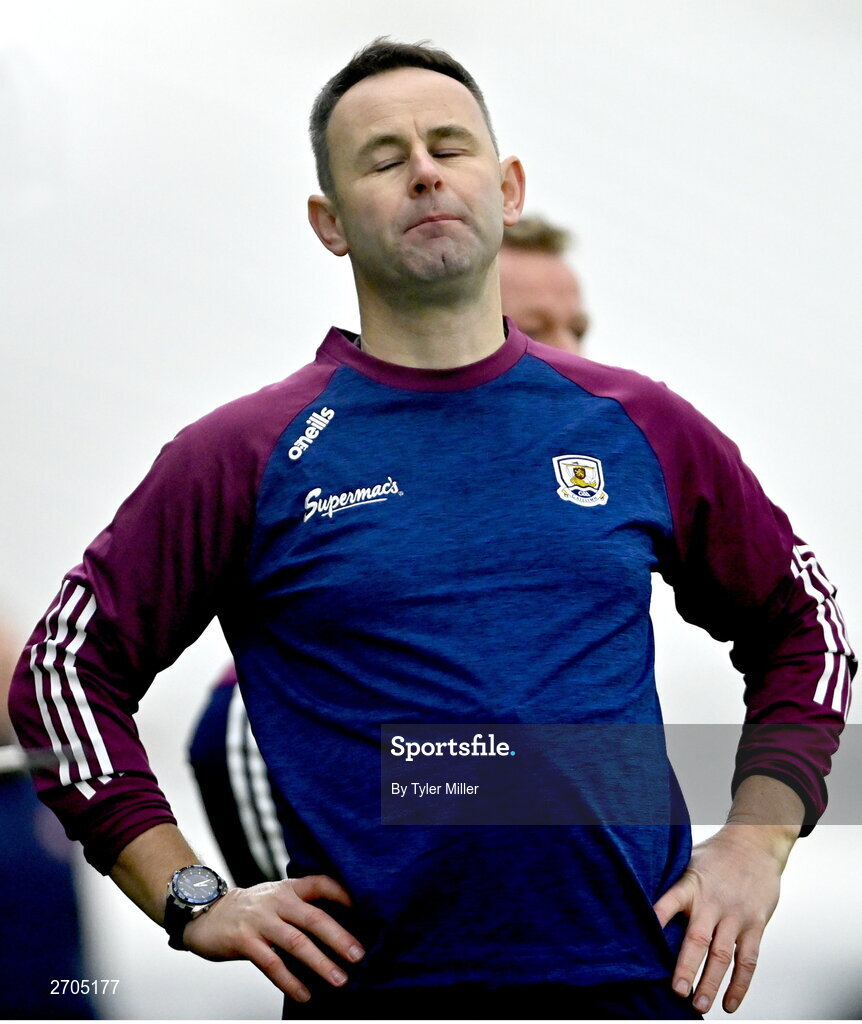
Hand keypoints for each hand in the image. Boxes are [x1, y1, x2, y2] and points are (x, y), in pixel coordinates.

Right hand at [183, 875, 364, 1002]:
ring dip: (320, 963)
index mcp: (289, 888)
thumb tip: (339, 927)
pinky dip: (290, 981)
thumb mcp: (277, 898)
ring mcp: (260, 921)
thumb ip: (302, 906)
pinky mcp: (244, 941)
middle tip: (359, 955)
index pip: (321, 884)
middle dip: (339, 938)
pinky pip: (271, 964)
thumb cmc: (251, 908)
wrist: (207, 913)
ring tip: (339, 979)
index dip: (344, 894)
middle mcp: (277, 901)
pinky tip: (304, 993)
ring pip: (296, 943)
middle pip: (314, 918)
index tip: (366, 909)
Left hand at [653, 825, 784, 1014]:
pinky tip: (730, 1003)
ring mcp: (735, 915)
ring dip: (711, 983)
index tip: (640, 941)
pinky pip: (748, 960)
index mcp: (691, 885)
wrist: (756, 844)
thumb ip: (672, 885)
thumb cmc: (716, 856)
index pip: (668, 903)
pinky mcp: (755, 925)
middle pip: (697, 939)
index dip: (655, 920)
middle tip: (676, 991)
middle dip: (686, 967)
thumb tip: (639, 901)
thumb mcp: (688, 861)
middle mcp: (712, 902)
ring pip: (723, 955)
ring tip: (699, 1006)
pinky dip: (740, 984)